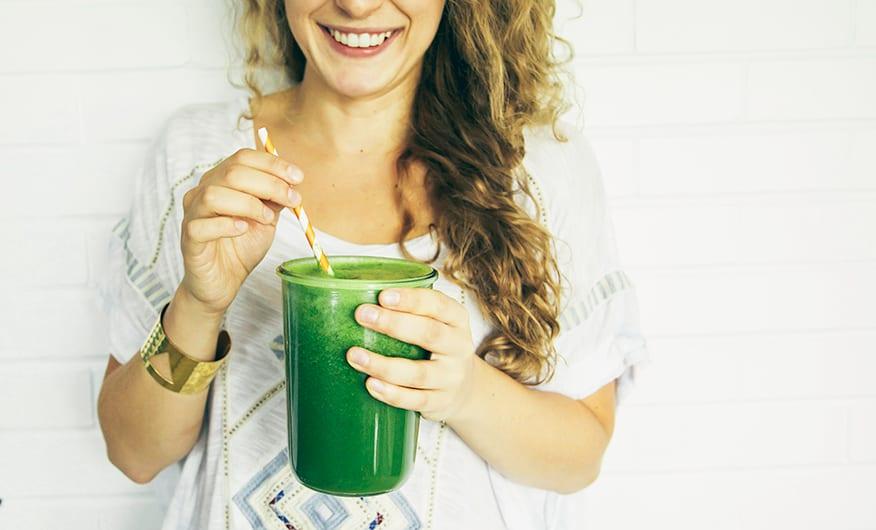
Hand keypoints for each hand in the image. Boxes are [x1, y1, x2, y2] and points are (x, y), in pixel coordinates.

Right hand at [179, 149, 302, 315]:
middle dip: (269, 184)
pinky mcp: (189, 239)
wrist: (223, 282)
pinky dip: (225, 225)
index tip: (298, 177)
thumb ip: (274, 200)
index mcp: (221, 181)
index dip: (272, 164)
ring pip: (213, 195)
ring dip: (248, 204)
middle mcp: (203, 192)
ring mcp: (193, 214)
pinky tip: (242, 229)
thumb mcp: (266, 219)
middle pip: (232, 173)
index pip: (243, 158)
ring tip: (265, 218)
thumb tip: (292, 183)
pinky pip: (200, 226)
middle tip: (293, 199)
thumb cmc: (241, 247)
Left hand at [346, 288, 476, 422]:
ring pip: (418, 373)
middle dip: (394, 324)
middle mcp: (458, 347)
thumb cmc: (436, 345)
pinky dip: (392, 394)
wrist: (463, 387)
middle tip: (362, 315)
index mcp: (457, 320)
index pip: (438, 305)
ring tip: (354, 355)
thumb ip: (406, 311)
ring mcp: (451, 377)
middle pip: (430, 334)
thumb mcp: (435, 322)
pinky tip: (370, 384)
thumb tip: (354, 295)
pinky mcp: (441, 402)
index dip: (411, 300)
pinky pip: (416, 400)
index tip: (382, 296)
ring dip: (383, 365)